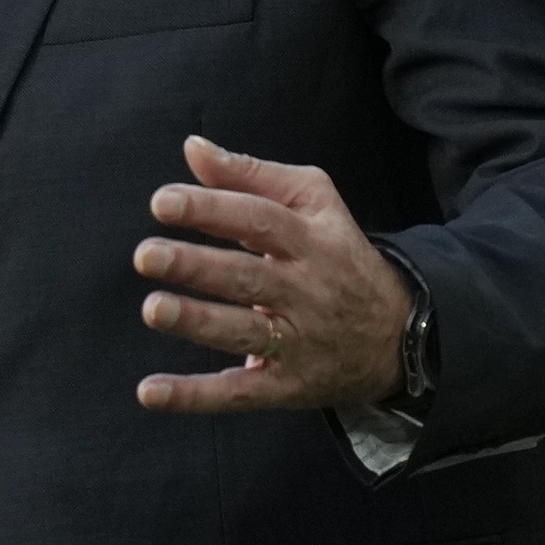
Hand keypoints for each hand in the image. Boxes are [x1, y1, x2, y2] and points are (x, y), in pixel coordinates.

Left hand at [132, 136, 411, 413]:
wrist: (399, 334)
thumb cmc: (338, 254)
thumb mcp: (313, 204)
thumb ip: (251, 175)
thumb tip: (192, 148)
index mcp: (311, 241)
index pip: (260, 220)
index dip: (212, 209)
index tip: (162, 202)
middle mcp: (305, 292)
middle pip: (248, 277)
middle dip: (196, 266)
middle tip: (146, 255)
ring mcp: (297, 342)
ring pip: (244, 333)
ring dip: (196, 323)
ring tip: (153, 308)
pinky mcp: (285, 386)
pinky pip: (237, 393)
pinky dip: (194, 396)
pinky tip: (150, 392)